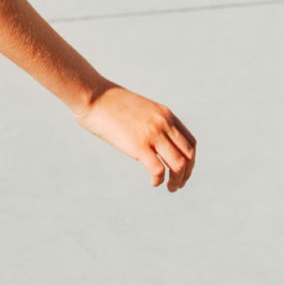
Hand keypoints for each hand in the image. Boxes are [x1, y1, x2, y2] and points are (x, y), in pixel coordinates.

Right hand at [76, 85, 196, 190]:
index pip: (190, 142)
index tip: (183, 171)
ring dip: (177, 180)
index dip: (190, 161)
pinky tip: (153, 183)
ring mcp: (153, 134)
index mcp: (166, 115)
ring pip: (178, 165)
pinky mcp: (138, 145)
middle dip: (187, 173)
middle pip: (189, 155)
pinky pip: (158, 169)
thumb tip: (150, 140)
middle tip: (178, 184)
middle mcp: (164, 124)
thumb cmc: (109, 104)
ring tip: (171, 188)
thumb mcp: (140, 109)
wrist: (93, 96)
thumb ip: (150, 123)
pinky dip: (159, 180)